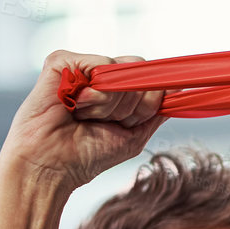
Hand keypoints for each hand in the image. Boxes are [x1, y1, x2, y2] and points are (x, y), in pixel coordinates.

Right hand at [0, 50, 167, 191]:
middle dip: (131, 105)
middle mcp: (98, 75)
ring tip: (85, 117)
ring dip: (112, 104)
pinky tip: (77, 107)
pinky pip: (101, 65)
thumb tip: (178, 91)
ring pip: (123, 70)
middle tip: (104, 122)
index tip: (128, 124)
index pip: (150, 80)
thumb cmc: (87, 155)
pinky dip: (97, 94)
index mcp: (115, 90)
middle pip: (140, 73)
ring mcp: (80, 66)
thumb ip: (155, 112)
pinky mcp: (61, 62)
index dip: (147, 103)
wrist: (51, 167)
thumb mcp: (134, 136)